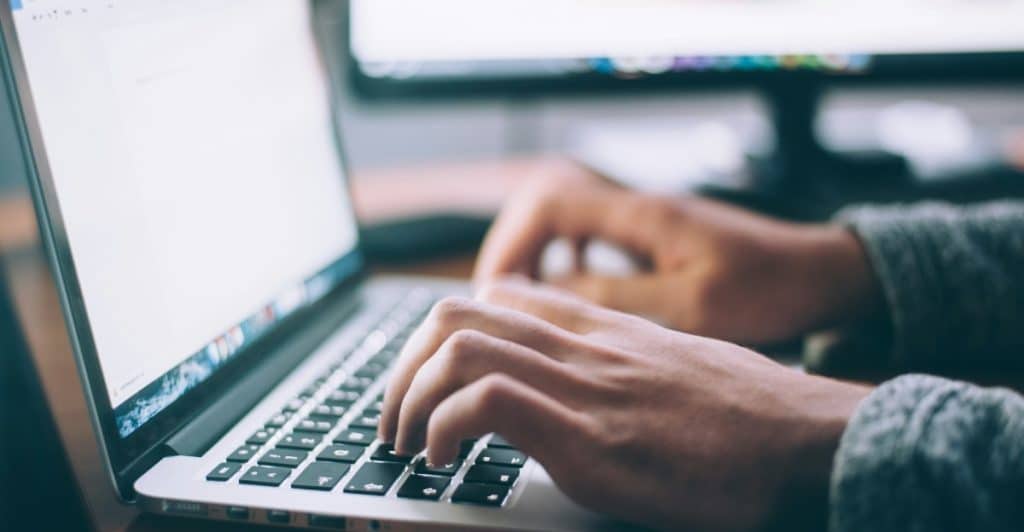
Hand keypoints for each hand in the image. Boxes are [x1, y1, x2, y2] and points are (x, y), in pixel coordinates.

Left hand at [379, 279, 870, 530]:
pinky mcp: (590, 438)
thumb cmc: (755, 417)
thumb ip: (625, 365)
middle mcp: (585, 347)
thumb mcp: (679, 369)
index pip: (499, 296)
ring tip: (406, 443)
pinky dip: (444, 427)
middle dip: (404, 366)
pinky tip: (444, 460)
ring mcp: (585, 387)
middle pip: (458, 313)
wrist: (813, 442)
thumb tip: (592, 389)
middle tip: (395, 417)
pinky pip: (487, 402)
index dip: (444, 334)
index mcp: (604, 331)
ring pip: (459, 347)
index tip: (430, 379)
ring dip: (409, 397)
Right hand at [474, 164, 881, 344]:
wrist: (821, 274)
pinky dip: (566, 259)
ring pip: (565, 219)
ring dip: (537, 254)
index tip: (497, 290)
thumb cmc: (769, 289)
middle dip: (513, 249)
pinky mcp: (655, 238)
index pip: (550, 203)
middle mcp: (638, 208)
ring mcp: (646, 220)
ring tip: (522, 301)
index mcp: (642, 216)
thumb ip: (618, 298)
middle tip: (498, 300)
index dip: (512, 243)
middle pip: (546, 204)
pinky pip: (591, 236)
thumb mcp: (691, 306)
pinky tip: (568, 292)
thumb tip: (550, 297)